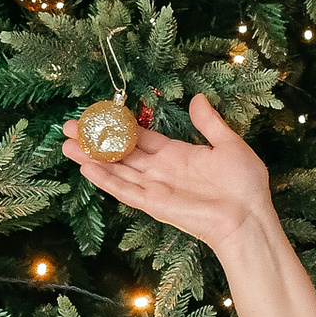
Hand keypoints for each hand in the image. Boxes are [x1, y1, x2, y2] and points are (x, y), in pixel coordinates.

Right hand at [58, 92, 278, 262]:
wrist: (249, 218)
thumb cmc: (245, 185)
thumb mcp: (229, 144)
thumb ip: (208, 123)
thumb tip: (197, 98)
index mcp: (177, 155)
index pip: (140, 138)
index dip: (118, 126)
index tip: (98, 114)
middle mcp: (161, 170)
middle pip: (121, 152)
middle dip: (95, 140)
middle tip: (68, 126)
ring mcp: (155, 187)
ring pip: (116, 170)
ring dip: (92, 157)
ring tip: (66, 144)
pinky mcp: (154, 204)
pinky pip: (125, 190)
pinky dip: (105, 179)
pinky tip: (86, 167)